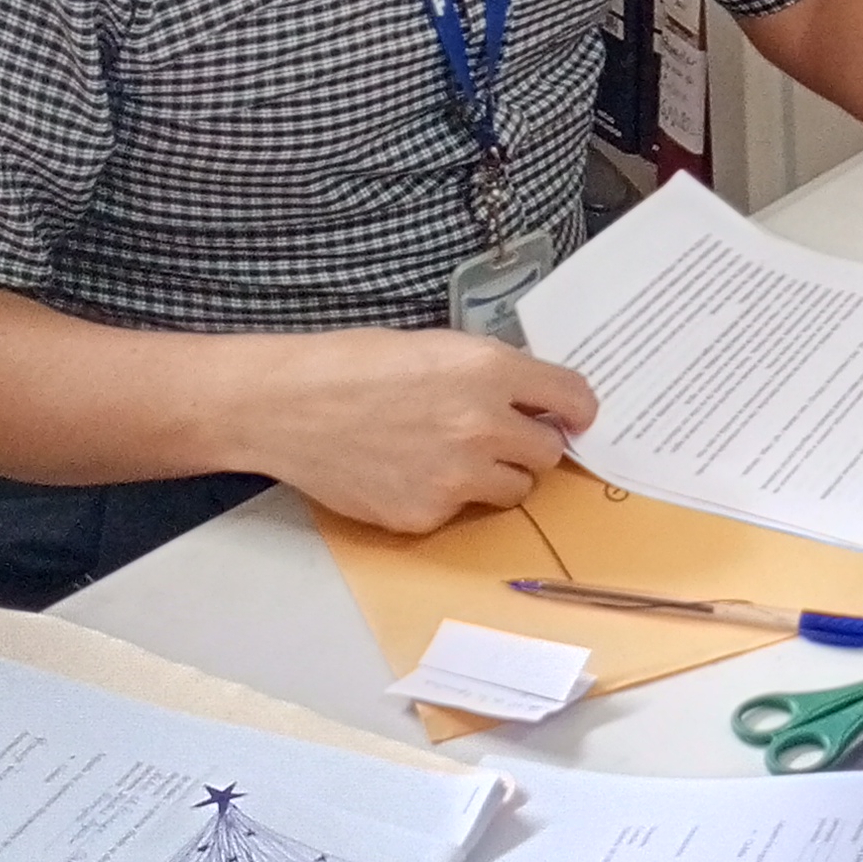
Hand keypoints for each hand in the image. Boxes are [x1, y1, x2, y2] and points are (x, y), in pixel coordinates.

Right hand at [216, 329, 600, 534]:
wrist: (286, 405)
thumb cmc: (353, 365)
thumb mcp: (435, 346)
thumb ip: (492, 373)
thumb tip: (535, 398)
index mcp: (488, 369)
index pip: (573, 397)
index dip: (576, 408)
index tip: (573, 416)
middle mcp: (482, 424)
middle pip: (549, 452)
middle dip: (530, 444)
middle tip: (499, 436)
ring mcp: (456, 477)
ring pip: (515, 489)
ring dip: (497, 475)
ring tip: (452, 455)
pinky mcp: (427, 515)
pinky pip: (464, 512)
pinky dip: (448, 497)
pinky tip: (409, 472)